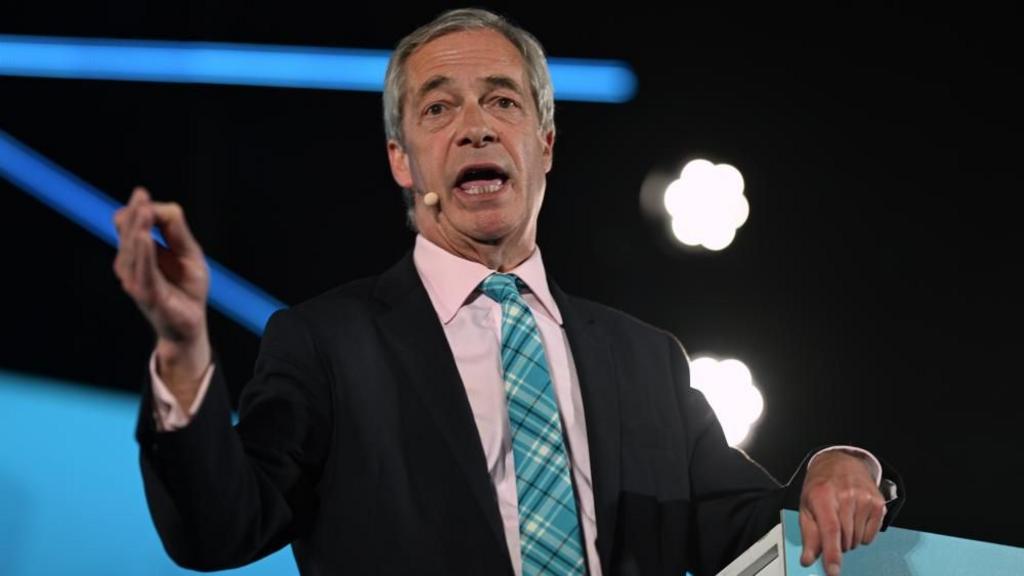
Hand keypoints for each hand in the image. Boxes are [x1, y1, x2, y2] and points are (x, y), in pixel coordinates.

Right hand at [113, 187, 210, 406]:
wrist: (190, 324)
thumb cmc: (187, 288)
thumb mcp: (188, 253)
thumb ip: (175, 231)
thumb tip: (158, 207)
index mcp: (141, 254)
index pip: (132, 227)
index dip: (137, 209)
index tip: (142, 194)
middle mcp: (133, 267)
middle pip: (129, 236)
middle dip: (135, 215)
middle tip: (140, 196)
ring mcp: (137, 282)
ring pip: (132, 252)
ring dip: (136, 231)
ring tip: (142, 212)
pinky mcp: (148, 296)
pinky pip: (142, 273)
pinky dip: (143, 255)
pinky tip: (144, 239)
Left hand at [799, 451, 886, 575]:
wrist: (841, 463)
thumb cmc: (820, 486)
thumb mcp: (807, 507)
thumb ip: (809, 535)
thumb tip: (808, 559)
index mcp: (823, 496)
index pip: (830, 530)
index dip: (832, 553)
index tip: (833, 571)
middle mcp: (846, 496)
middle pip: (844, 540)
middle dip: (836, 542)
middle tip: (831, 526)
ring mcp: (865, 499)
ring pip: (857, 541)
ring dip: (849, 539)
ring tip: (842, 519)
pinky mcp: (878, 503)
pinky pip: (870, 537)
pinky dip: (861, 535)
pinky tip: (855, 518)